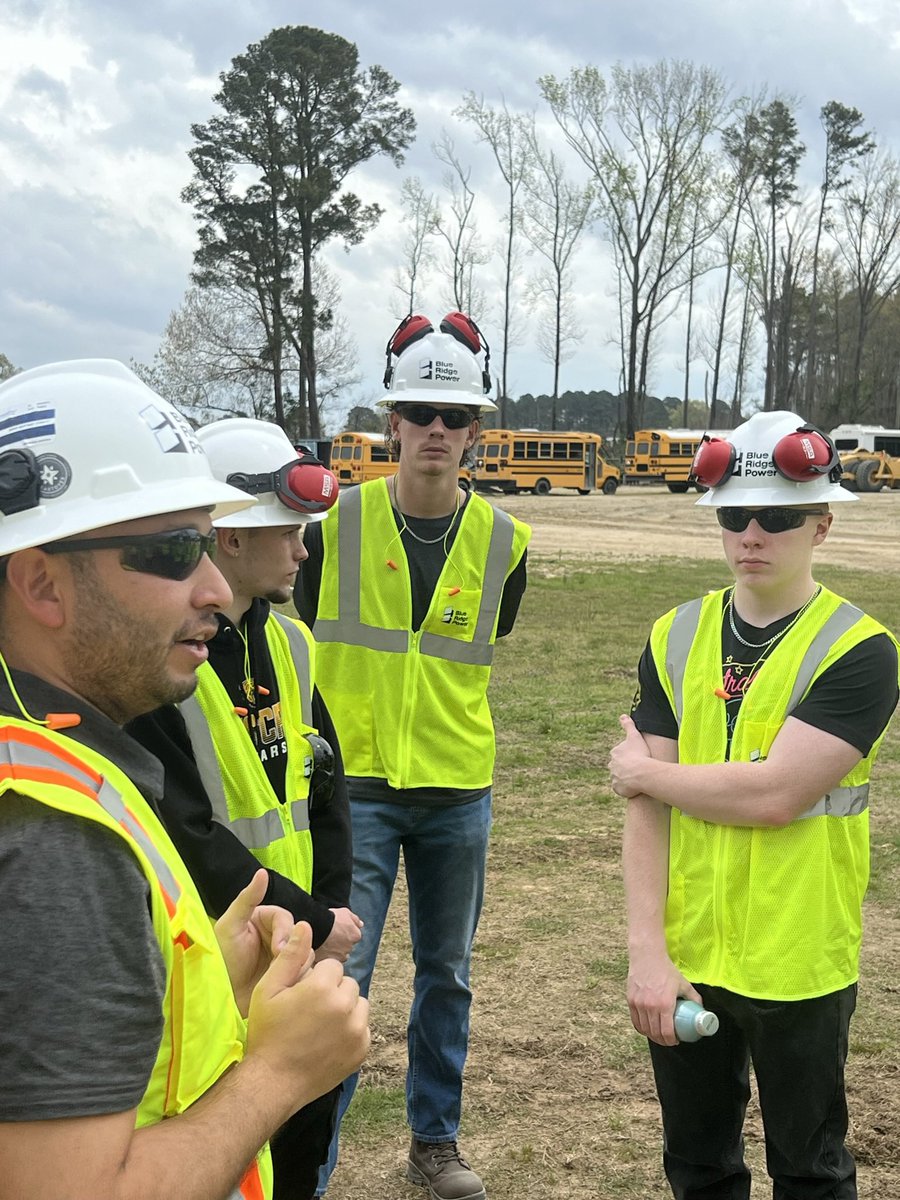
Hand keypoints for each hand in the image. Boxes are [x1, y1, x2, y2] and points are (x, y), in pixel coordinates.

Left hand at [214, 869, 300, 1015]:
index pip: (285, 917)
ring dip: (297, 963)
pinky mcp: (289, 975)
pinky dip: (301, 975)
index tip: (279, 948)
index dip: (284, 931)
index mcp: (262, 920)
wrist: (224, 999)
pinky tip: (290, 985)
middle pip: (298, 933)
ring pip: (305, 950)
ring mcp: (283, 956)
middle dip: (293, 948)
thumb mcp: (229, 927)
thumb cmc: (222, 961)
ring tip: (284, 978)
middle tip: (282, 963)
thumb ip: (246, 899)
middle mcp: (274, 935)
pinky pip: (305, 969)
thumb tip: (263, 872)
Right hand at [247, 930, 369, 1112]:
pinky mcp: (362, 1050)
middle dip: (332, 992)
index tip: (300, 996)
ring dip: (344, 1009)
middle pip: (347, 984)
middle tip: (309, 1012)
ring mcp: (357, 1030)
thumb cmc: (267, 1033)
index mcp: (323, 987)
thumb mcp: (269, 989)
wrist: (273, 1082)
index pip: (331, 966)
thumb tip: (306, 924)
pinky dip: (350, 1031)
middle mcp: (346, 1006)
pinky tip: (328, 1041)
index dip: (314, 979)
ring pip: (358, 1004)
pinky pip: (363, 1028)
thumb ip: (291, 955)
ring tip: (320, 1026)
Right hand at [315, 907, 363, 962]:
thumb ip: (355, 919)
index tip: (338, 930)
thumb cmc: (331, 918)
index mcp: (355, 936)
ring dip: (334, 952)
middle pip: (347, 947)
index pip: (354, 936)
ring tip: (325, 944)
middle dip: (341, 943)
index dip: (346, 932)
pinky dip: (326, 957)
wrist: (316, 926)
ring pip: (339, 955)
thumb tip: (361, 924)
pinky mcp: (329, 961)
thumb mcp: (345, 912)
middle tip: (331, 936)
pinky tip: (320, 950)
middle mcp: (350, 948)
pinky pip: (329, 961)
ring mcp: (339, 956)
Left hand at [608, 714, 652, 798]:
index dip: (630, 756)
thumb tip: (623, 715)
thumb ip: (628, 725)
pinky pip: (621, 789)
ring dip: (627, 778)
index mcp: (615, 753)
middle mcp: (611, 765)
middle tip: (638, 768)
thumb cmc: (640, 754)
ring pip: (620, 777)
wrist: (641, 773)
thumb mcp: (634, 736)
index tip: (638, 757)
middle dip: (626, 767)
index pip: (621, 754)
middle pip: (619, 766)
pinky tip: (635, 787)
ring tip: (638, 778)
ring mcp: (614, 778)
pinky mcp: (617, 788)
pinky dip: (626, 788)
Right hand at [626, 947, 701, 1045]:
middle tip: (668, 1040)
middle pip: (655, 1034)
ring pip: (644, 1029)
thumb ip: (694, 998)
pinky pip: (635, 1021)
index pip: (667, 1032)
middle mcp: (650, 1006)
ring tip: (658, 1035)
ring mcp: (639, 1004)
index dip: (671, 1041)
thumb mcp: (684, 983)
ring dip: (652, 1036)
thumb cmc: (666, 969)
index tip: (675, 1040)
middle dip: (663, 1041)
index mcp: (665, 1004)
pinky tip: (647, 1028)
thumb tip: (701, 1011)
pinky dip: (641, 1028)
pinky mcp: (630, 1001)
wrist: (647, 956)